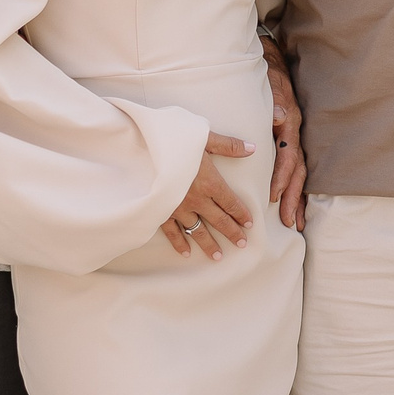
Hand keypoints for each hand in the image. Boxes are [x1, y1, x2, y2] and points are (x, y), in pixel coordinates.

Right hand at [163, 133, 255, 259]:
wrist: (142, 151)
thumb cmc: (174, 141)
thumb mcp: (203, 138)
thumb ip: (228, 145)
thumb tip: (252, 149)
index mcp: (210, 182)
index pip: (231, 203)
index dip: (241, 214)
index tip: (249, 225)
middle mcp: (197, 199)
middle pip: (219, 220)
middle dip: (232, 233)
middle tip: (242, 244)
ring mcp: (179, 208)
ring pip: (198, 231)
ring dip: (210, 244)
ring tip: (219, 257)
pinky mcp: (161, 212)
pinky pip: (173, 232)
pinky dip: (180, 243)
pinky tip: (186, 253)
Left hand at [261, 36, 306, 231]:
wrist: (276, 65)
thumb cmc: (270, 77)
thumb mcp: (271, 84)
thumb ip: (273, 100)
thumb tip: (277, 116)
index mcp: (290, 124)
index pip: (287, 157)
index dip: (281, 177)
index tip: (273, 196)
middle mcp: (295, 135)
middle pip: (298, 173)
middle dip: (294, 198)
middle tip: (289, 222)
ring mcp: (295, 140)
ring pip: (300, 176)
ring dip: (298, 200)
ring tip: (296, 224)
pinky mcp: (291, 143)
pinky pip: (296, 170)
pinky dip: (296, 190)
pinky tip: (295, 208)